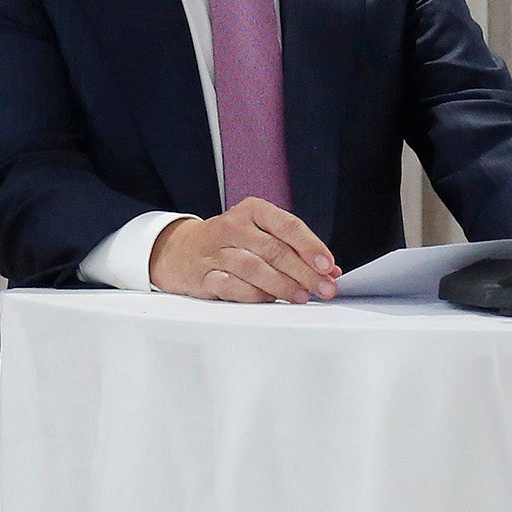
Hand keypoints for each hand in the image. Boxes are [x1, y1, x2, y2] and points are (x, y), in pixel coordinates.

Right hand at [150, 200, 341, 303]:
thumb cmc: (231, 242)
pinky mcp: (203, 275)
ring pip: (254, 267)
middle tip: (323, 288)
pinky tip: (268, 300)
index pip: (288, 225)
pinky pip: (231, 286)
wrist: (180, 250)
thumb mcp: (262, 235)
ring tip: (301, 297)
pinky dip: (253, 295)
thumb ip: (296, 251)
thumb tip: (331, 272)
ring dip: (282, 285)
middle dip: (304, 272)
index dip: (311, 246)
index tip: (328, 265)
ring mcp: (216, 251)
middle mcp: (233, 227)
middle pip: (274, 249)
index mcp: (253, 210)